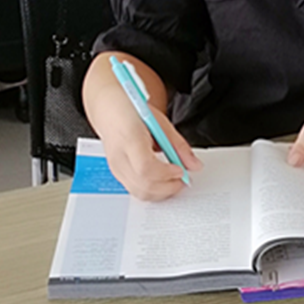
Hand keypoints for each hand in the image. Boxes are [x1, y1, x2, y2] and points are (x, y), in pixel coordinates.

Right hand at [95, 84, 201, 200]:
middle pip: (143, 185)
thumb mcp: (161, 123)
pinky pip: (135, 189)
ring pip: (139, 193)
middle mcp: (119, 157)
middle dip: (168, 187)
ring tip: (175, 181)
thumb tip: (194, 165)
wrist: (109, 110)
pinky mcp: (116, 173)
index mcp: (130, 139)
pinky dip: (152, 190)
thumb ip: (179, 146)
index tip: (181, 170)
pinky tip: (162, 181)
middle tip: (183, 180)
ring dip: (161, 192)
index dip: (167, 173)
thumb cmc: (133, 112)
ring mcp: (116, 168)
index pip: (146, 168)